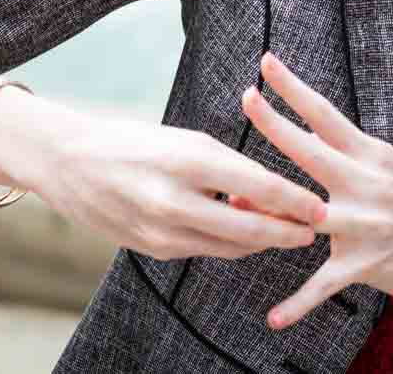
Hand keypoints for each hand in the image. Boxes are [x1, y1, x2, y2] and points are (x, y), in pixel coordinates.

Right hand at [28, 107, 326, 261]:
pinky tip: (245, 231)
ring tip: (288, 230)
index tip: (320, 205)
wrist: (72, 164)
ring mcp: (162, 232)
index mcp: (188, 161)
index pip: (257, 186)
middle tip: (314, 230)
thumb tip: (269, 195)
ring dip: (262, 241)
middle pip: (249, 230)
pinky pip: (204, 251)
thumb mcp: (187, 141)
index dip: (294, 200)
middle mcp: (175, 201)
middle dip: (287, 233)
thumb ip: (228, 169)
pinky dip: (229, 243)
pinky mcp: (153, 250)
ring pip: (230, 247)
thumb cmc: (137, 143)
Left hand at [242, 52, 392, 329]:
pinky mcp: (368, 262)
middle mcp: (368, 182)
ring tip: (232, 204)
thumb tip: (301, 135)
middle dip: (275, 123)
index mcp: (371, 154)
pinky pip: (325, 284)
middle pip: (313, 148)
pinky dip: (298, 303)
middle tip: (246, 97)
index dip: (295, 87)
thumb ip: (345, 156)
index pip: (327, 113)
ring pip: (308, 213)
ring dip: (268, 211)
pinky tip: (273, 317)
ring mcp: (368, 223)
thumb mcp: (386, 169)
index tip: (267, 62)